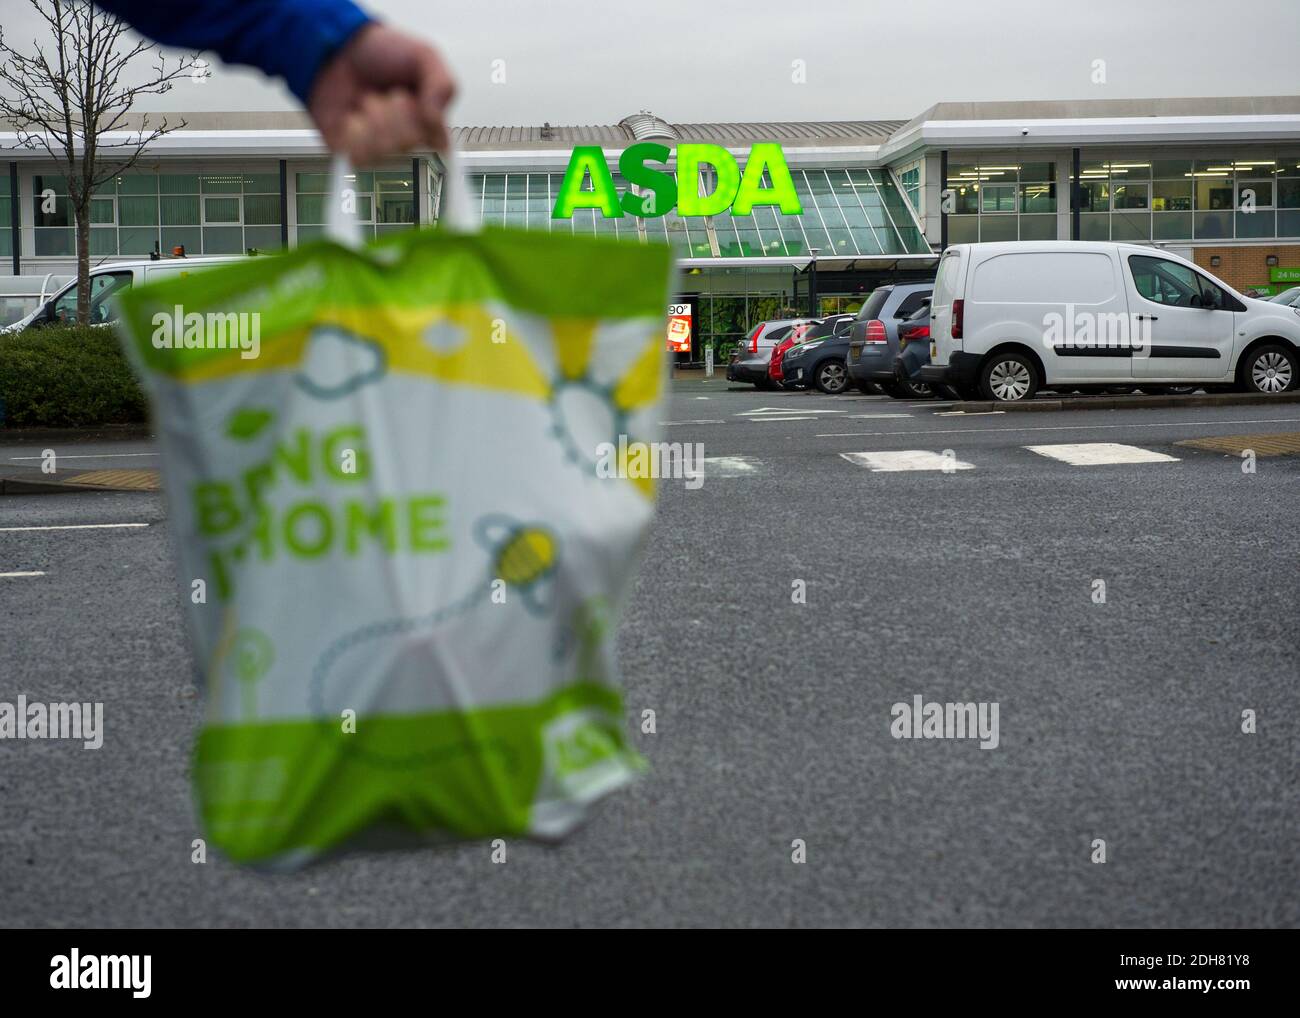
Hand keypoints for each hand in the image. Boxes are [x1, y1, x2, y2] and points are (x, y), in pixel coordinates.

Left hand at [308, 23, 455, 163]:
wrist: (338, 48)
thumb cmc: (383, 52)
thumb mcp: (424, 57)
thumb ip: (442, 87)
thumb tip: (438, 129)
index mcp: (430, 125)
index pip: (440, 145)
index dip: (427, 123)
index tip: (416, 99)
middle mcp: (408, 143)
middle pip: (409, 142)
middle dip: (397, 109)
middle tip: (389, 93)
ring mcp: (380, 151)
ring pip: (385, 149)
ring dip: (375, 116)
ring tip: (369, 100)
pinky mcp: (352, 155)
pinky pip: (360, 156)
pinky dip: (355, 129)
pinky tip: (352, 116)